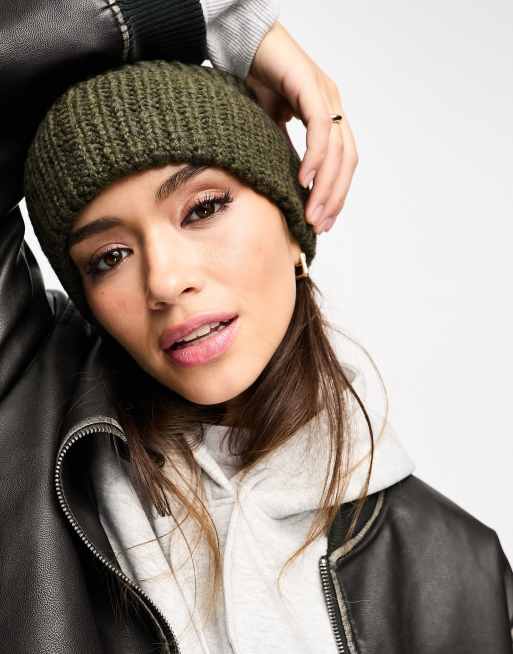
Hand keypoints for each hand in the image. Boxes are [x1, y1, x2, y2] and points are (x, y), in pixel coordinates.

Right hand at [246, 21, 358, 233]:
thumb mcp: (271, 127)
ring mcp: (326, 95)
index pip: (342, 163)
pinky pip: (320, 129)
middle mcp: (333, 106)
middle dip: (334, 198)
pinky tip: (304, 179)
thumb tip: (286, 185)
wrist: (242, 43)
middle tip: (319, 226)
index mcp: (328, 116)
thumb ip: (283, 151)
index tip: (323, 222)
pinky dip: (315, 158)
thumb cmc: (257, 82)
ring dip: (326, 186)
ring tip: (312, 213)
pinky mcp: (310, 86)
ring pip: (338, 151)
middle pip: (347, 162)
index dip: (336, 194)